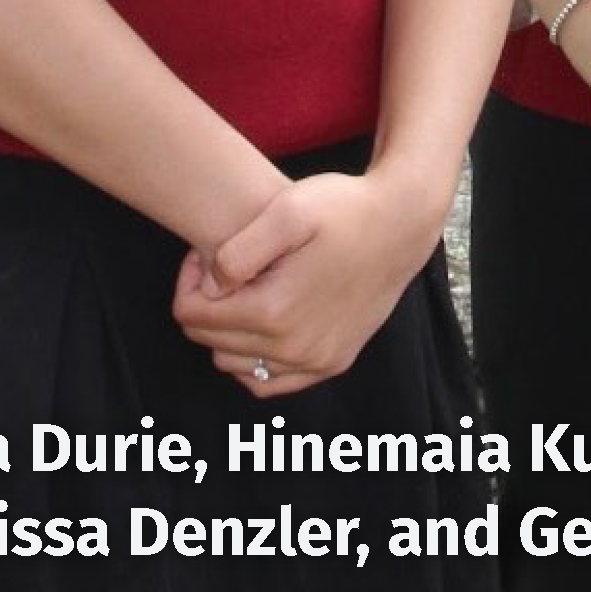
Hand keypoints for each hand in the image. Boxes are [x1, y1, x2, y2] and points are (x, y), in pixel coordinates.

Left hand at [172, 169, 445, 397]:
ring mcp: (316, 360)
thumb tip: (210, 287)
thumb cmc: (343, 209)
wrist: (402, 222)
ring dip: (227, 331)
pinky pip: (270, 383)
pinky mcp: (334, 362)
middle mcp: (294, 348)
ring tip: (245, 289)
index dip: (188, 281)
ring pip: (235, 364)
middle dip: (204, 304)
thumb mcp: (286, 211)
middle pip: (210, 341)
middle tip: (223, 267)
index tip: (205, 254)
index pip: (192, 315)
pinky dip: (254, 359)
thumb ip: (237, 251)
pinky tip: (261, 324)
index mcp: (275, 312)